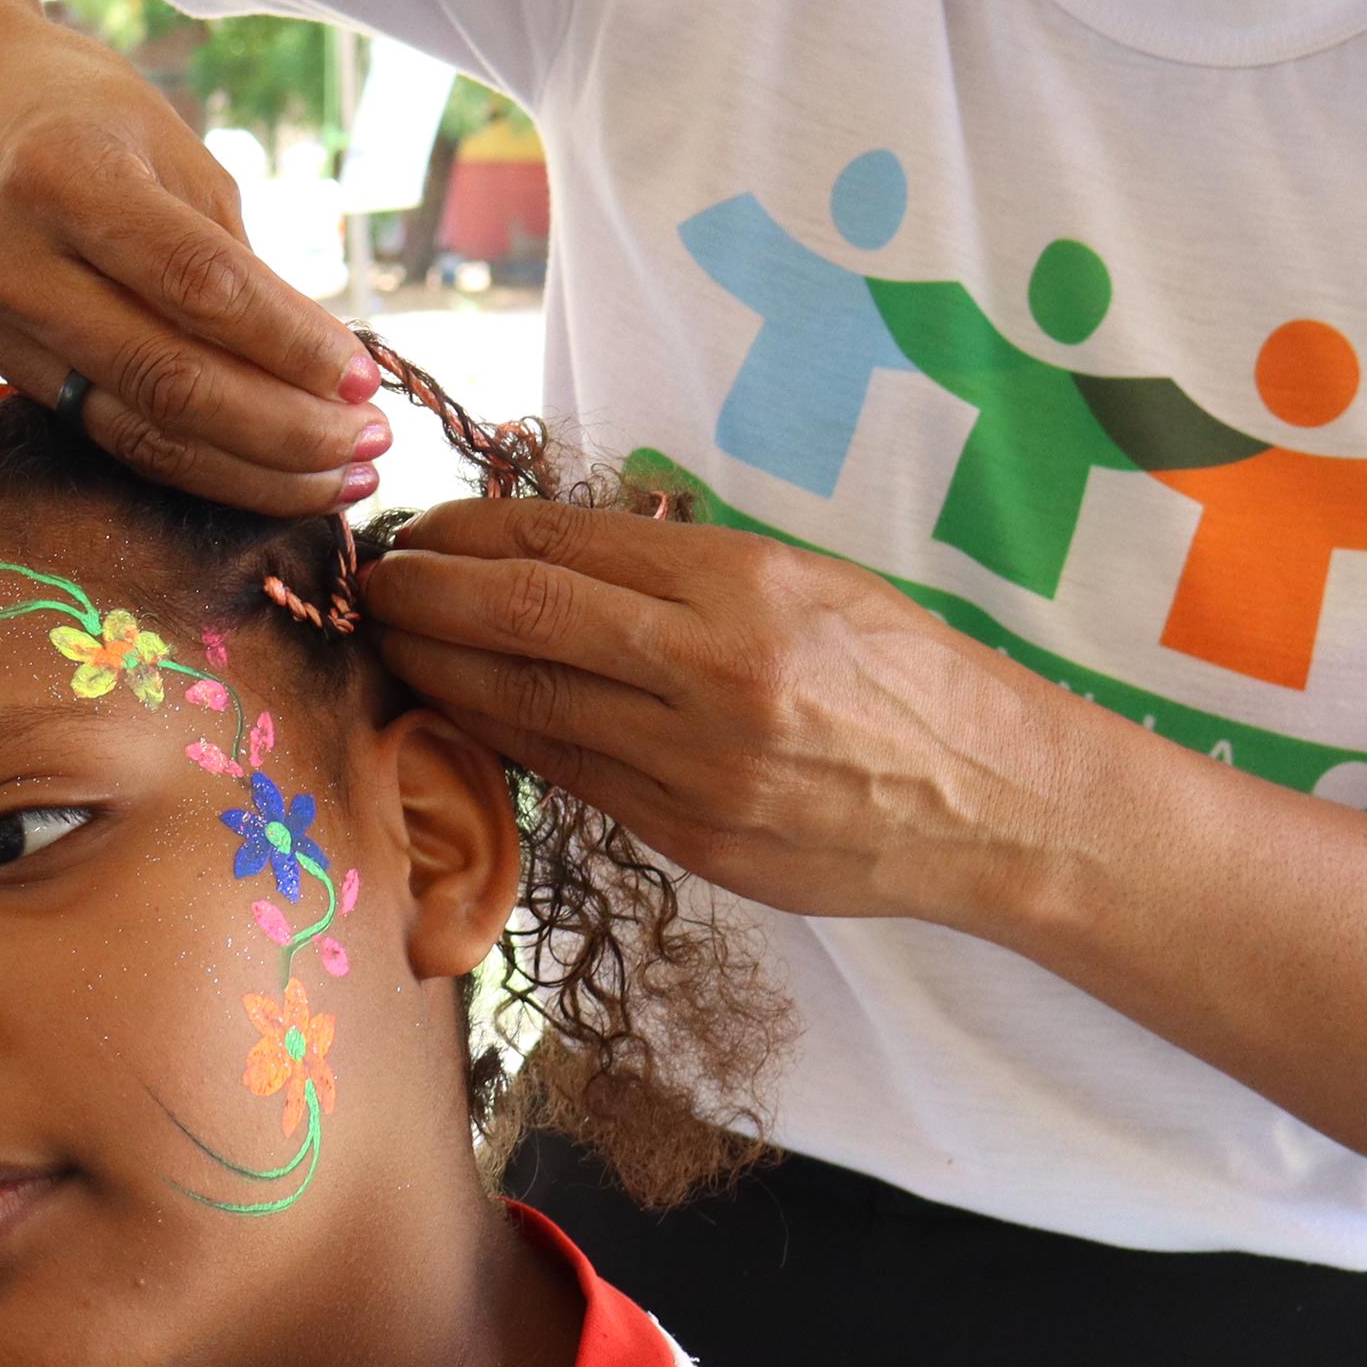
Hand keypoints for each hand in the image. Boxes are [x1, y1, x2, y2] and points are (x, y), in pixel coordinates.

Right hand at [0, 24, 384, 512]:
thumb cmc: (90, 117)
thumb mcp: (173, 149)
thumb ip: (235, 259)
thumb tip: (323, 372)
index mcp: (64, 175)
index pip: (198, 282)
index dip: (289, 342)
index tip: (366, 382)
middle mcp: (11, 257)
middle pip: (166, 377)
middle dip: (284, 428)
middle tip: (370, 445)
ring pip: (139, 430)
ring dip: (253, 470)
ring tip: (342, 477)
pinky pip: (112, 435)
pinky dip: (202, 464)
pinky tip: (271, 473)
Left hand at [360, 500, 1081, 924]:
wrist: (994, 799)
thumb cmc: (904, 674)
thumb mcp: (809, 580)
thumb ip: (686, 571)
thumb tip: (554, 552)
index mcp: (744, 585)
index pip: (563, 544)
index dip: (468, 533)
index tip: (419, 527)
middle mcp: (713, 671)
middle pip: (522, 620)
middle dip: (425, 598)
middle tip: (372, 581)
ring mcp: (698, 766)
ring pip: (527, 709)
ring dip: (441, 673)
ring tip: (395, 643)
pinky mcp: (693, 839)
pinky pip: (573, 779)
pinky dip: (506, 742)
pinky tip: (466, 714)